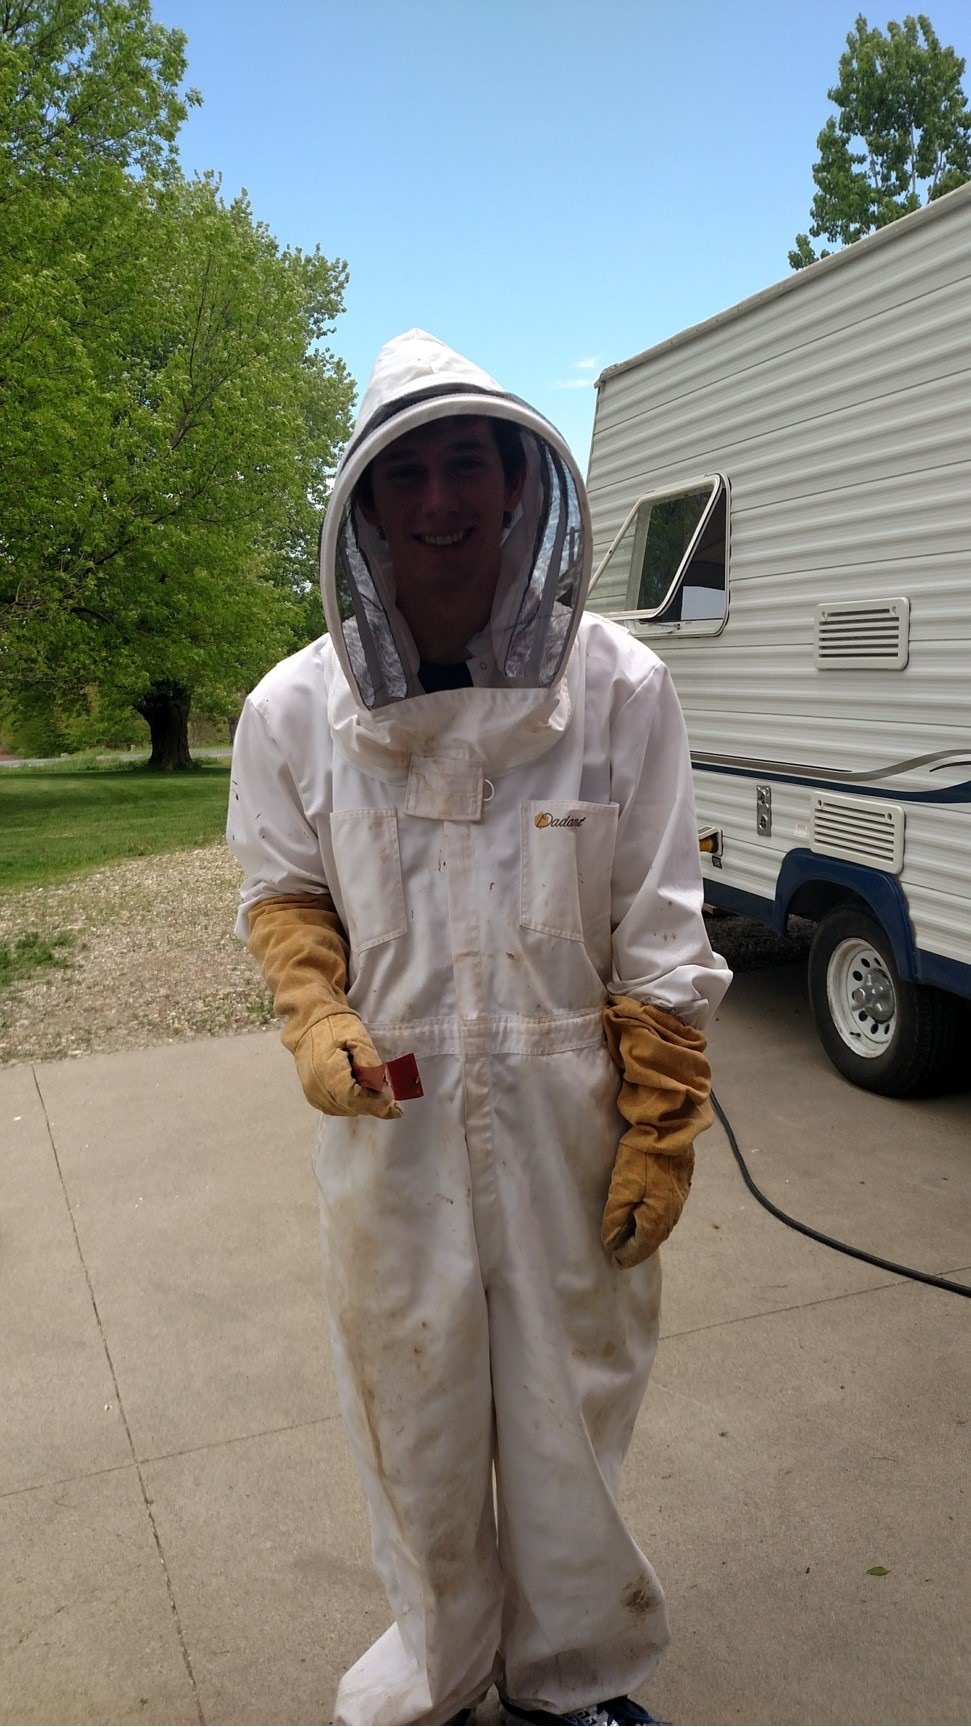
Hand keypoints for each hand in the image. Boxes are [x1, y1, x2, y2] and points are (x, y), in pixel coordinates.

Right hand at [294, 1013, 401, 1118]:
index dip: (377, 1106)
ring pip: (345, 1110)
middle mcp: (318, 1089)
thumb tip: (382, 1087)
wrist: (309, 1024)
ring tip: (366, 1084)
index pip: (355, 1099)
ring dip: (360, 1103)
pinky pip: (336, 1108)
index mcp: (329, 1073)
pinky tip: (355, 1088)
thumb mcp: (358, 1038)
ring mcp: (313, 1095)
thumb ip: (370, 1063)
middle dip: (371, 1103)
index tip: (397, 1110)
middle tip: (385, 1093)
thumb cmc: (335, 1026)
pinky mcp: (312, 1096)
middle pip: (352, 1107)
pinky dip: (349, 1103)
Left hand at [601, 1140, 692, 1267]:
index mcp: (658, 1218)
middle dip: (639, 1248)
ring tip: (634, 1236)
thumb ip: (615, 1217)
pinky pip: (668, 1211)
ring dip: (648, 1234)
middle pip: (654, 1238)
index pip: (642, 1247)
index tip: (615, 1262)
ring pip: (663, 1225)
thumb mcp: (621, 1187)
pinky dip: (655, 1219)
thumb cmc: (641, 1158)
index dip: (627, 1256)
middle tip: (623, 1252)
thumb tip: (612, 1242)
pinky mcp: (682, 1184)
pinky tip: (648, 1214)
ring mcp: (680, 1198)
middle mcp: (672, 1213)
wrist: (668, 1128)